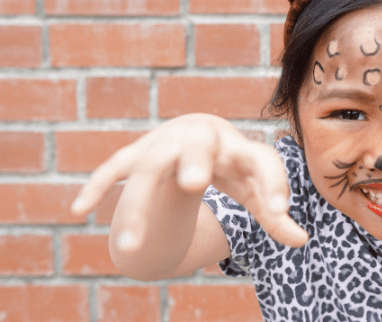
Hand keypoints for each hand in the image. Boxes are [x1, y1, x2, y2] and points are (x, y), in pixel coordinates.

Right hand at [71, 113, 308, 249]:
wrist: (199, 133)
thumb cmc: (235, 169)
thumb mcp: (255, 191)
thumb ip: (275, 215)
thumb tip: (304, 241)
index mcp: (240, 148)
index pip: (262, 159)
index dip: (272, 183)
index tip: (279, 213)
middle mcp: (205, 139)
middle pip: (200, 144)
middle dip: (196, 160)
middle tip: (195, 183)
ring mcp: (168, 143)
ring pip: (150, 168)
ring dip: (139, 203)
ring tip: (130, 248)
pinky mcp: (139, 153)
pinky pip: (115, 166)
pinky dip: (98, 186)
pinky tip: (78, 209)